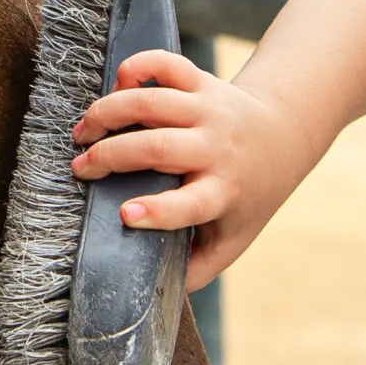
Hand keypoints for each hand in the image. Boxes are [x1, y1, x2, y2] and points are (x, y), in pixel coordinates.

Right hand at [70, 49, 306, 289]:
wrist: (285, 135)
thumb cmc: (248, 195)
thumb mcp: (233, 237)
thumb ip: (197, 268)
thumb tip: (153, 300)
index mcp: (223, 191)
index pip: (191, 204)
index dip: (159, 211)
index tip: (126, 215)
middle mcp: (217, 148)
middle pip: (160, 147)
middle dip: (113, 156)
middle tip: (80, 168)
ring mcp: (209, 110)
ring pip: (155, 102)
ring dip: (111, 112)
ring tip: (83, 131)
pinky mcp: (203, 82)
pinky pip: (169, 64)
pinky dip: (141, 64)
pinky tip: (119, 80)